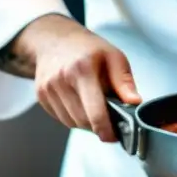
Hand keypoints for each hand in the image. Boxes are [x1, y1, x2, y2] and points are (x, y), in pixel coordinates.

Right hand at [14, 15, 141, 141]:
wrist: (55, 39)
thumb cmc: (88, 48)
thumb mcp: (114, 57)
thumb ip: (124, 82)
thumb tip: (134, 103)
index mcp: (82, 70)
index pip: (94, 111)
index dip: (106, 129)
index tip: (114, 136)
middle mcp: (61, 80)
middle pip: (83, 121)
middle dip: (99, 125)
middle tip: (110, 118)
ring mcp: (48, 89)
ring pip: (71, 123)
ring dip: (86, 122)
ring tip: (95, 106)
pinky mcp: (41, 96)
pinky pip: (61, 118)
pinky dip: (73, 117)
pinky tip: (80, 103)